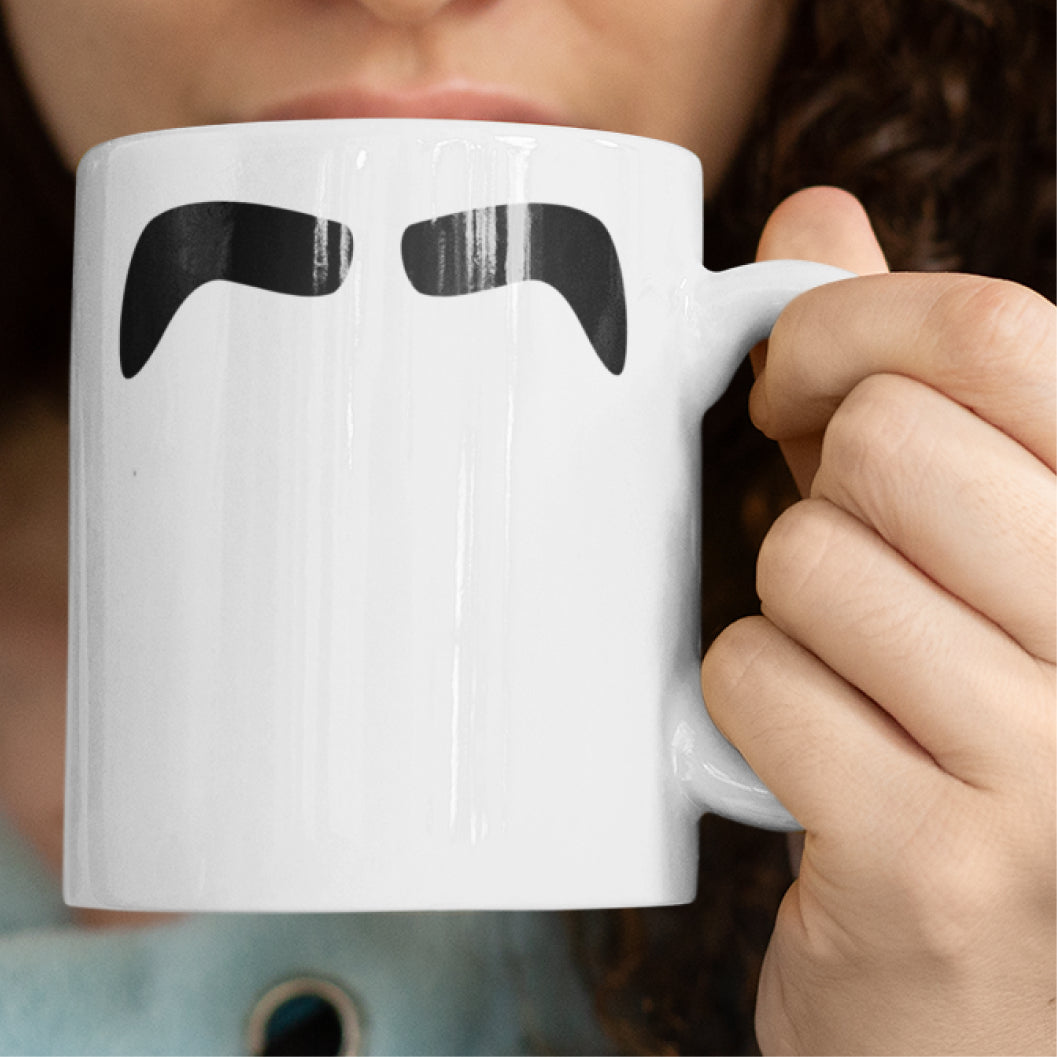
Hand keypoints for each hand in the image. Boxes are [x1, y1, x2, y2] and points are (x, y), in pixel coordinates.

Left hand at [700, 187, 1055, 1054]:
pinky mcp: (934, 866)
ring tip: (851, 675)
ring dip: (795, 612)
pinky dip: (751, 706)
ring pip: (806, 558)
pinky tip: (817, 756)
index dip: (851, 328)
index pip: (998, 337)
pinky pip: (756, 681)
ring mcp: (1050, 769)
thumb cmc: (973, 737)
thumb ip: (908, 377)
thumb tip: (818, 216)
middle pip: (886, 443)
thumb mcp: (975, 539)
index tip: (795, 379)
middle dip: (823, 490)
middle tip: (839, 551)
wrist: (991, 1002)